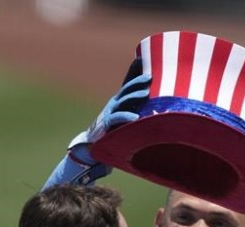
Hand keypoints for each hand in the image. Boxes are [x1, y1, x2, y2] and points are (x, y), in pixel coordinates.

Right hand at [43, 72, 151, 186]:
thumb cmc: (112, 133)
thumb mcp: (124, 119)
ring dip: (134, 96)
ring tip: (146, 93)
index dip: (134, 72)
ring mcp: (109, 113)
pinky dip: (126, 117)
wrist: (91, 147)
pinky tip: (136, 117)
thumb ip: (135, 111)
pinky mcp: (106, 124)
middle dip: (137, 81)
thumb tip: (152, 105)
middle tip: (149, 77)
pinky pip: (117, 119)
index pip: (127, 83)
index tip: (143, 60)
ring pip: (123, 101)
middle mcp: (114, 104)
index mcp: (119, 101)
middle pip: (126, 89)